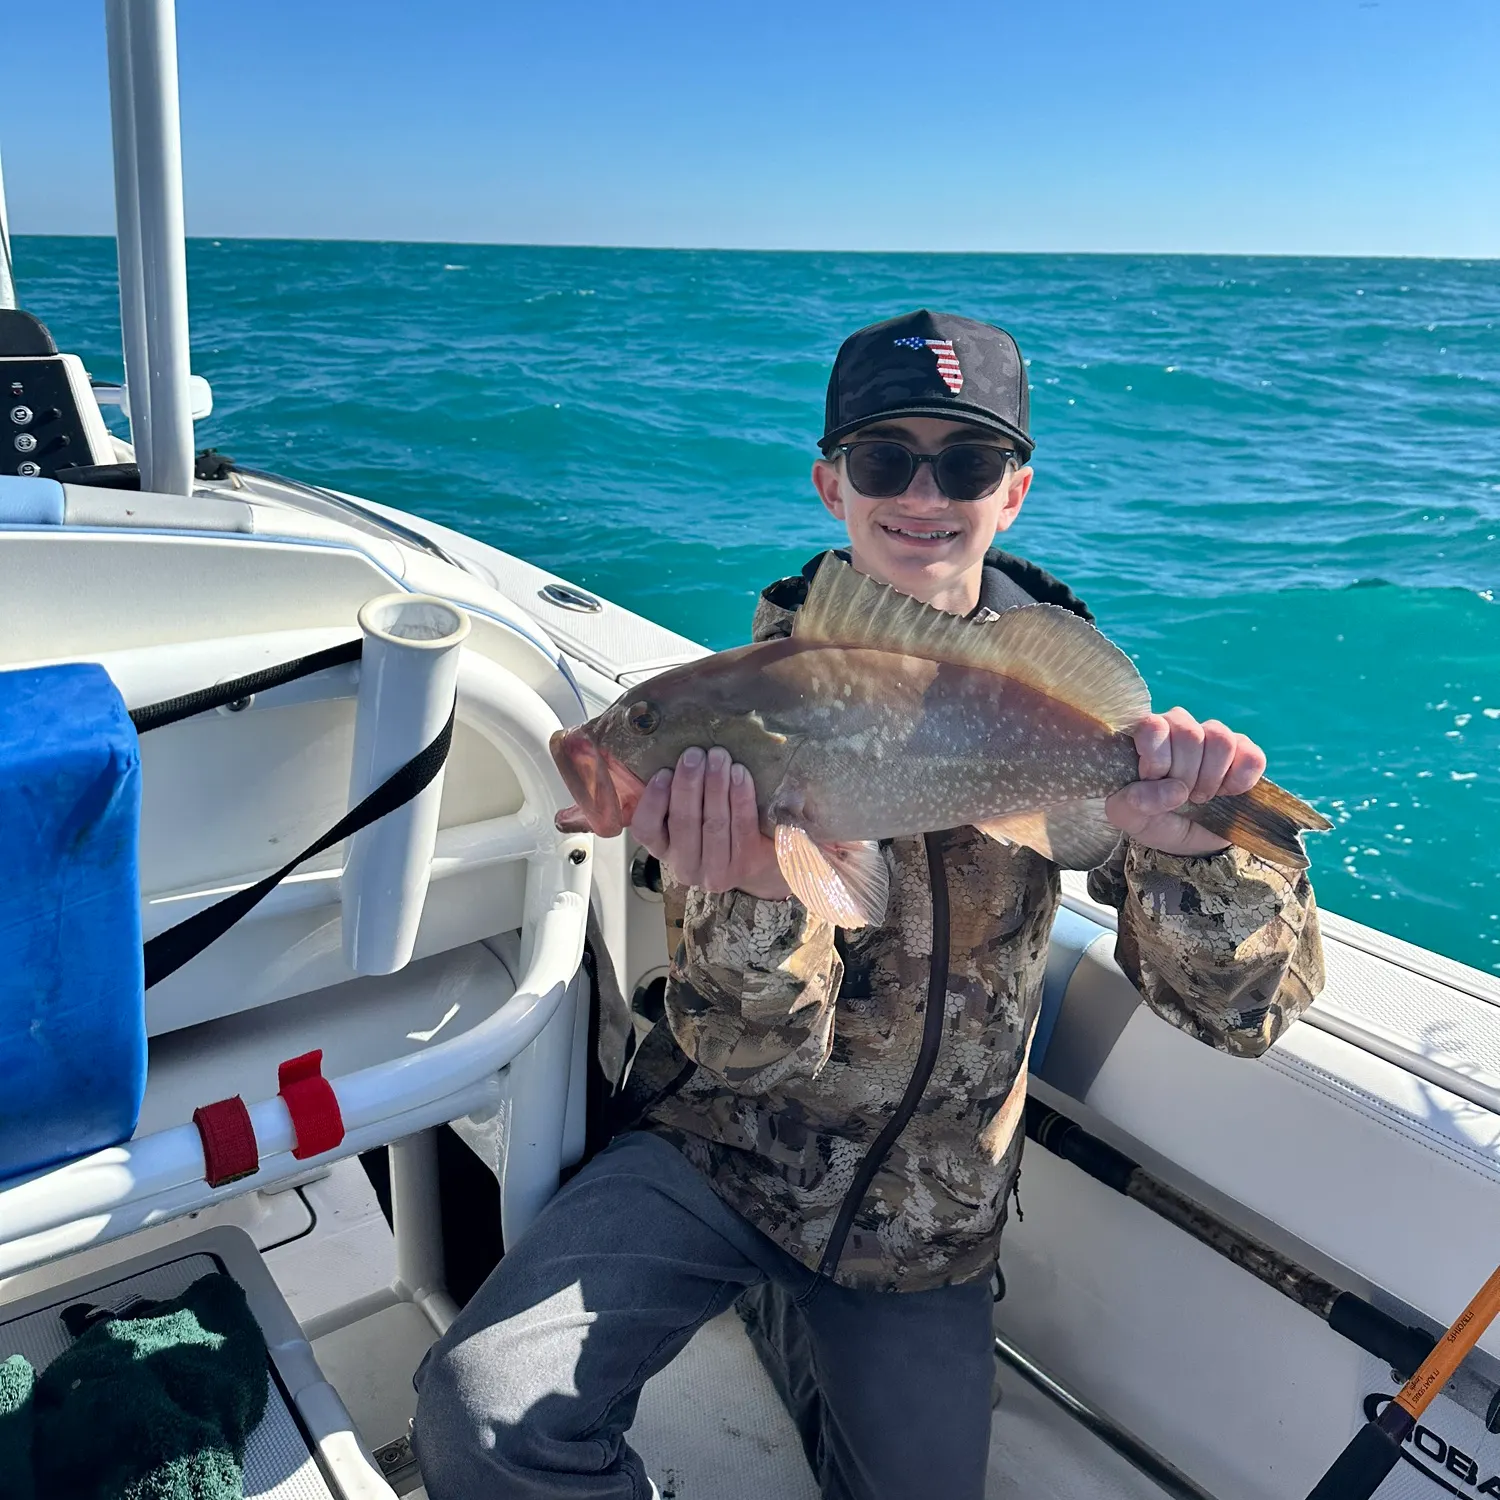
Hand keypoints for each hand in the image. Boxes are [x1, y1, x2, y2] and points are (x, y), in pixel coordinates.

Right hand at [629, 746, 792, 900]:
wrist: (758, 857)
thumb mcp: (687, 813)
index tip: (663, 771)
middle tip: (695, 753)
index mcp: (662, 850)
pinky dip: (741, 798)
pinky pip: (742, 827)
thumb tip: (670, 753)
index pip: (646, 829)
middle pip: (684, 823)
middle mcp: (685, 866)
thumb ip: (674, 793)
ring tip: (719, 756)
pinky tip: (740, 774)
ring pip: (714, 824)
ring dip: (716, 786)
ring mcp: (716, 872)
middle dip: (689, 784)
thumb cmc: (713, 823)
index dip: (653, 801)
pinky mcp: (746, 865)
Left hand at [1104, 708, 1267, 856]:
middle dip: (1185, 776)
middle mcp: (1180, 725)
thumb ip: (1134, 802)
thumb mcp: (1129, 816)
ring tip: (1199, 795)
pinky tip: (1227, 792)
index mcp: (1146, 734)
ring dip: (1210, 779)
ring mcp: (1215, 736)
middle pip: (1190, 735)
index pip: (1153, 726)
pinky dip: (1240, 781)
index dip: (1157, 758)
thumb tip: (1173, 790)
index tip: (1154, 779)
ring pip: (1221, 741)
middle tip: (1180, 795)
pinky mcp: (1246, 752)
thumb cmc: (1152, 818)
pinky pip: (1252, 757)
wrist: (1187, 841)